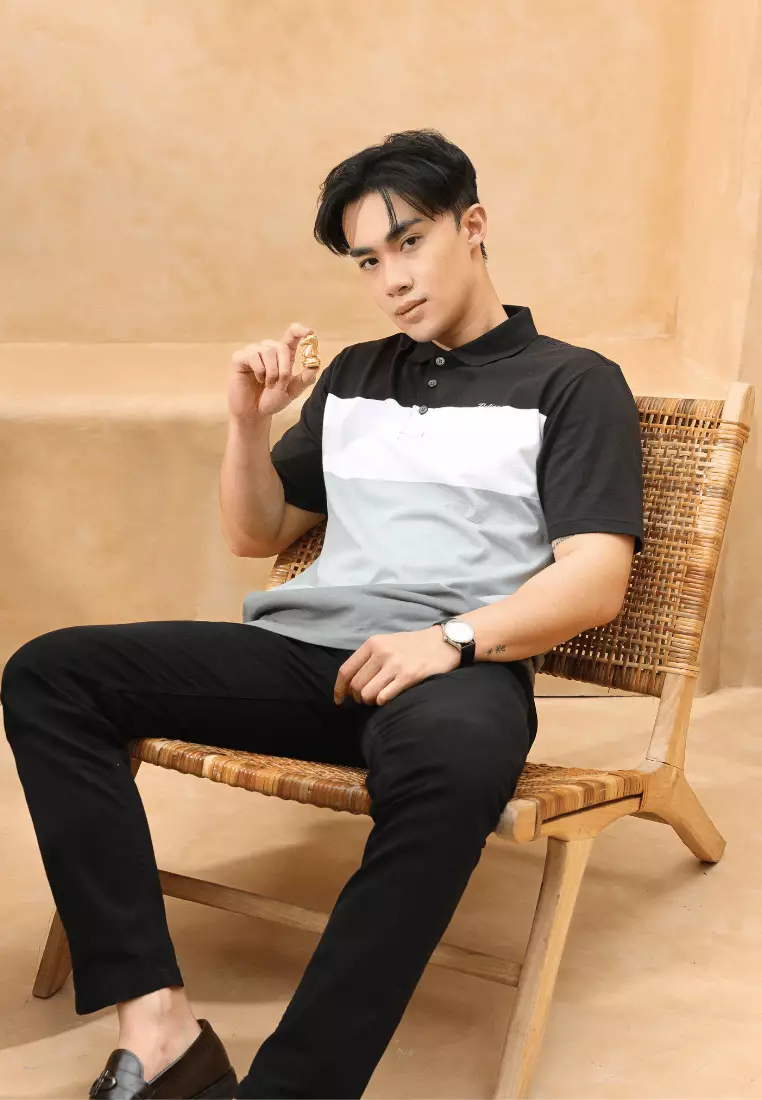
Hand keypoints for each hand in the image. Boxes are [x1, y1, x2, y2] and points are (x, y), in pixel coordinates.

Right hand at [228, 321, 318, 420]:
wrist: (255, 413)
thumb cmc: (272, 399)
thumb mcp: (293, 390)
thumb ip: (305, 378)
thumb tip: (315, 364)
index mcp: (282, 354)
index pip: (292, 335)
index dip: (300, 331)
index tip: (310, 333)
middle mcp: (268, 349)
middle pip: (281, 346)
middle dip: (284, 369)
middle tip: (281, 384)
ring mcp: (253, 352)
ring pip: (267, 351)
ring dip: (272, 372)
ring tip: (269, 384)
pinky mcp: (240, 357)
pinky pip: (253, 356)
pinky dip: (259, 371)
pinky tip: (258, 379)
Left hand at [334, 626, 459, 706]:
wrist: (443, 642)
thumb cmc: (413, 646)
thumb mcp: (387, 643)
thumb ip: (369, 658)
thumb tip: (350, 684)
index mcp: (372, 643)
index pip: (345, 670)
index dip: (339, 689)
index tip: (339, 700)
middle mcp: (381, 653)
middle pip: (355, 685)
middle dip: (358, 697)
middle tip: (367, 699)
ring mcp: (395, 664)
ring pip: (367, 694)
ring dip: (370, 701)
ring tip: (378, 698)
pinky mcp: (409, 676)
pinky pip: (384, 697)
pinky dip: (382, 702)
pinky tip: (388, 698)